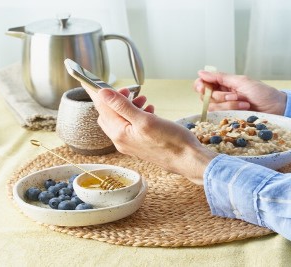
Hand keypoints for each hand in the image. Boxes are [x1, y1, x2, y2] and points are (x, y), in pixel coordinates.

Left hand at [83, 86, 216, 184]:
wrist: (188, 160)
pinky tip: (150, 111)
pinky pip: (133, 127)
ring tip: (143, 100)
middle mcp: (122, 140)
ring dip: (130, 107)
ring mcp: (131, 144)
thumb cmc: (171, 142)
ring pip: (123, 120)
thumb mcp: (145, 120)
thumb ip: (122, 106)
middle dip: (117, 100)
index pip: (102, 109)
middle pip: (110, 115)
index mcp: (119, 134)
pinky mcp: (141, 144)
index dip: (103, 94)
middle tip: (129, 91)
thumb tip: (103, 94)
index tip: (105, 83)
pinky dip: (138, 116)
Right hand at [194, 71, 286, 114]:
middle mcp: (221, 97)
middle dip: (220, 96)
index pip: (202, 84)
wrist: (276, 108)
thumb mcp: (241, 81)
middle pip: (205, 97)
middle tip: (235, 95)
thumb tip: (200, 72)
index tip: (204, 87)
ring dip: (229, 104)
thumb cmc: (262, 93)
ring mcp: (225, 109)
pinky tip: (244, 109)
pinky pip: (220, 117)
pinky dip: (232, 111)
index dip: (200, 86)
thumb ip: (220, 77)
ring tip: (244, 103)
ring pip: (213, 108)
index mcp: (223, 84)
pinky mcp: (229, 120)